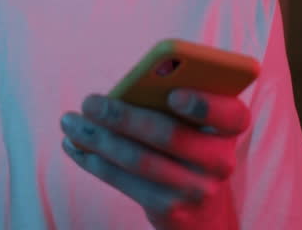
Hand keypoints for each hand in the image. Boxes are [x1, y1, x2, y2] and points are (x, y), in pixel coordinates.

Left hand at [60, 88, 250, 228]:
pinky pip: (126, 183)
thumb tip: (122, 91)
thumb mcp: (193, 122)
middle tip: (88, 101)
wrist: (203, 211)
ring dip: (98, 139)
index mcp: (231, 127)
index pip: (232, 114)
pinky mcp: (170, 209)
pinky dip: (95, 162)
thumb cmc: (188, 146)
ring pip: (139, 160)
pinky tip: (75, 146)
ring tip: (69, 122)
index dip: (205, 105)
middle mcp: (221, 160)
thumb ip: (171, 102)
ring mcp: (196, 189)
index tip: (173, 94)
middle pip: (169, 135)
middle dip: (122, 116)